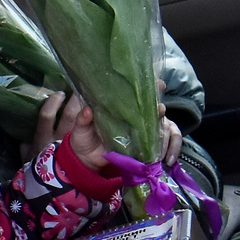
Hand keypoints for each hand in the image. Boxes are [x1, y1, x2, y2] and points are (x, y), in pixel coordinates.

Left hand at [37, 93, 182, 175]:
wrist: (85, 159)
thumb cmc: (82, 137)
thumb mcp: (79, 127)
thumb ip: (82, 119)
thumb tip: (88, 110)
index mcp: (113, 105)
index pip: (130, 91)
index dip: (142, 84)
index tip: (153, 80)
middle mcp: (126, 114)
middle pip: (144, 103)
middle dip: (155, 97)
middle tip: (158, 93)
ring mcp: (132, 128)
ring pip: (149, 119)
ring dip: (157, 114)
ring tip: (160, 110)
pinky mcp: (135, 143)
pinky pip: (148, 138)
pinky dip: (155, 136)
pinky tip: (159, 132)